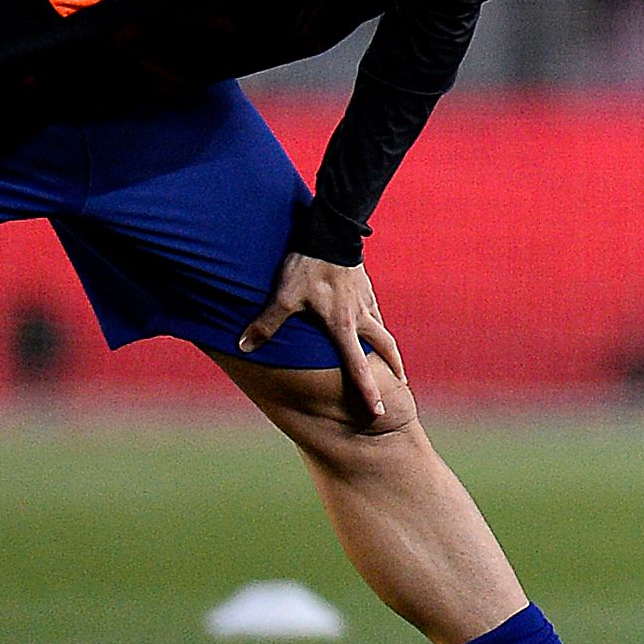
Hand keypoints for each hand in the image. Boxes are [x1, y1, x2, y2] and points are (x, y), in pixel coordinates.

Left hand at [239, 252, 408, 418]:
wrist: (332, 232)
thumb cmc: (308, 266)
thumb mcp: (284, 296)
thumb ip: (266, 323)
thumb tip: (244, 346)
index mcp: (343, 327)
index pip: (358, 367)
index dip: (368, 391)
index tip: (378, 411)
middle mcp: (361, 317)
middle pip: (386, 348)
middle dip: (394, 368)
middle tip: (400, 384)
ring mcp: (366, 301)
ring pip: (382, 328)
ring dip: (387, 346)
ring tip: (389, 357)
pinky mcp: (365, 286)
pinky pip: (375, 311)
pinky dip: (376, 323)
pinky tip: (370, 321)